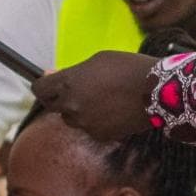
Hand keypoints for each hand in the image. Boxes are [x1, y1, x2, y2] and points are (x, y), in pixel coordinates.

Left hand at [31, 51, 159, 142]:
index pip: (39, 89)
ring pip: (71, 118)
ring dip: (77, 110)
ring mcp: (85, 123)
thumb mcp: (98, 60)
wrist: (156, 91)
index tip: (48, 82)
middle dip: (59, 98)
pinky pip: (89, 128)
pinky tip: (111, 110)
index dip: (42, 85)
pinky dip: (95, 121)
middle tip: (76, 90)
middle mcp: (71, 105)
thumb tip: (51, 74)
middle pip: (52, 106)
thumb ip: (72, 71)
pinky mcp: (99, 135)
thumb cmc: (127, 68)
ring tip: (99, 99)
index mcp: (68, 83)